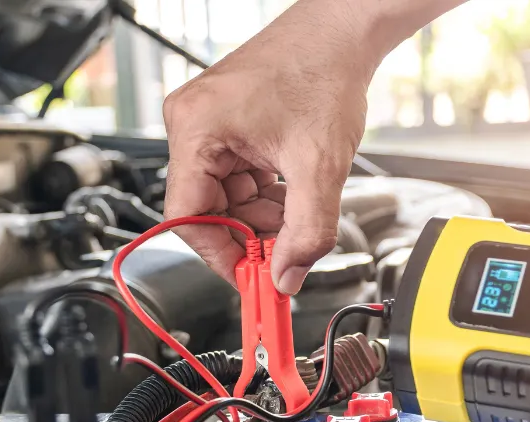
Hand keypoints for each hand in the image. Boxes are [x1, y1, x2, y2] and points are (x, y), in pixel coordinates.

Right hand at [163, 0, 465, 292]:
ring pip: (226, 198)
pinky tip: (292, 194)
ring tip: (298, 216)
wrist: (342, 31)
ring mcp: (208, 125)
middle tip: (283, 257)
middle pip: (208, 210)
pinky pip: (238, 179)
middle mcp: (192, 125)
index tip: (249, 281)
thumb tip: (287, 277)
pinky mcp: (228, 126)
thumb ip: (306, 232)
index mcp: (196, 130)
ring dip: (261, 218)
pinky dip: (265, 196)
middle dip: (249, 236)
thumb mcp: (319, 167)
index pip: (188, 218)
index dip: (220, 257)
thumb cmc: (323, 71)